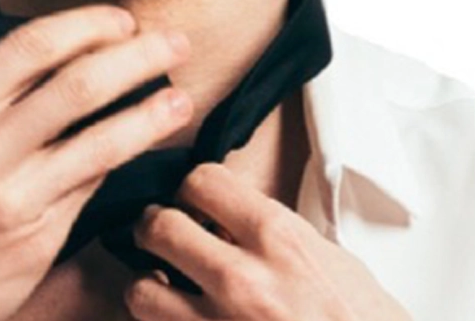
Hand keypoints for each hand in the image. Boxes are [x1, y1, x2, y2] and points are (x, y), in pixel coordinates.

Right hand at [0, 5, 193, 320]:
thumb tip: (55, 60)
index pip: (33, 43)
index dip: (90, 24)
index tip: (123, 19)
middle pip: (80, 83)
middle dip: (139, 56)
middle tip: (173, 44)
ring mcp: (11, 193)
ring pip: (102, 138)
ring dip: (152, 112)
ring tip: (181, 99)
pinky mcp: (36, 236)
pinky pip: (95, 185)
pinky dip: (129, 160)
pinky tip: (151, 148)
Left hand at [125, 163, 410, 320]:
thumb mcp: (335, 264)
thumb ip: (280, 236)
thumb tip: (238, 222)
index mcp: (279, 239)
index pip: (202, 181)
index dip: (193, 189)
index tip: (195, 200)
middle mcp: (242, 279)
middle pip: (158, 227)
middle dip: (157, 230)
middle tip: (164, 238)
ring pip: (139, 292)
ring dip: (148, 290)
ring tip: (165, 292)